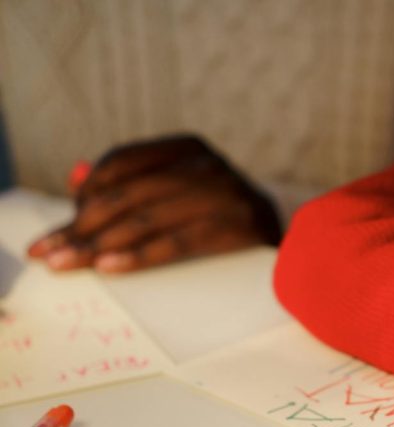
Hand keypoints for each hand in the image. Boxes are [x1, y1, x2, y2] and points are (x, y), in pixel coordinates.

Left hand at [27, 135, 279, 272]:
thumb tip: (76, 179)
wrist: (302, 248)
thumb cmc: (228, 226)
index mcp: (190, 148)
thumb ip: (133, 186)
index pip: (121, 163)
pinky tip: (110, 268)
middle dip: (80, 228)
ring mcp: (229, 193)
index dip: (84, 197)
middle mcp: (209, 164)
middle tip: (48, 255)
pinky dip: (140, 256)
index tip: (57, 231)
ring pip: (147, 219)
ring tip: (68, 265)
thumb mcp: (182, 196)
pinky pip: (179, 243)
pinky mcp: (242, 226)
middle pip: (128, 194)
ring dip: (99, 245)